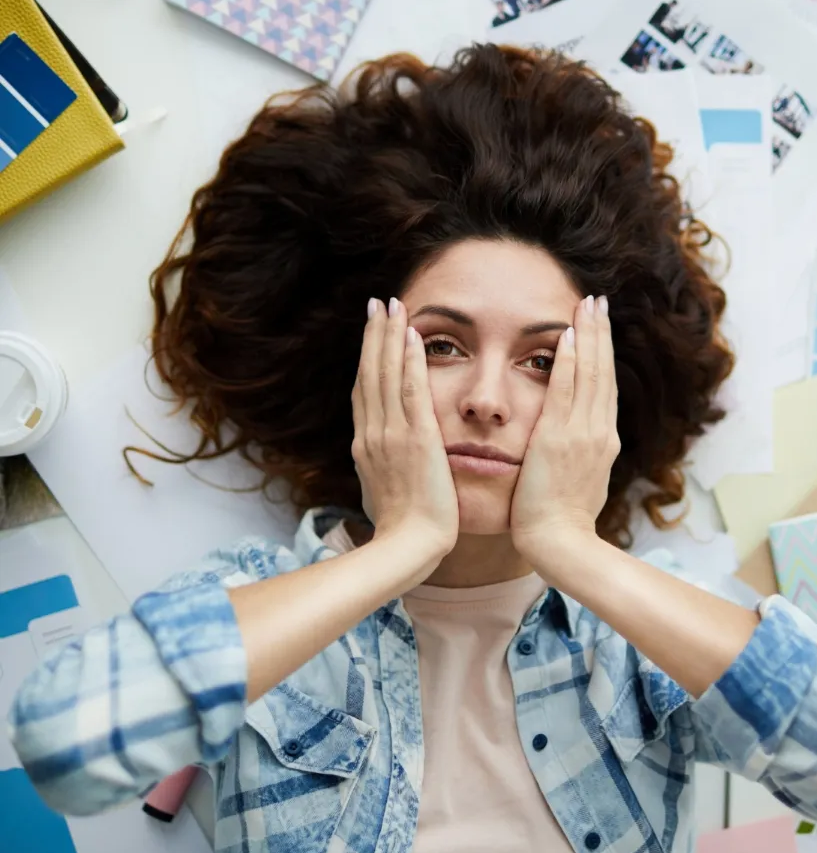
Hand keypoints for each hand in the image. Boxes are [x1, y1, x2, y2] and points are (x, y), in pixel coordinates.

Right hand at [351, 298, 459, 563]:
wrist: (407, 549)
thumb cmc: (403, 532)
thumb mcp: (384, 495)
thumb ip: (383, 471)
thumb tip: (380, 463)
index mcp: (365, 447)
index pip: (363, 392)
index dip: (366, 359)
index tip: (370, 333)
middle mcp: (372, 435)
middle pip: (368, 373)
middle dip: (373, 335)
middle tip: (377, 303)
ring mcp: (390, 435)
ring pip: (384, 374)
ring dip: (388, 336)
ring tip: (392, 305)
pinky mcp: (416, 439)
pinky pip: (410, 390)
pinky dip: (408, 360)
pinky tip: (412, 335)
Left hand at [509, 294, 619, 559]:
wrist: (560, 545)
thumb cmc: (561, 522)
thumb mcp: (577, 482)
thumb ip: (577, 456)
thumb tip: (573, 444)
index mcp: (602, 441)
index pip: (604, 387)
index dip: (603, 354)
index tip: (598, 325)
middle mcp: (599, 432)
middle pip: (603, 372)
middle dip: (601, 333)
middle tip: (598, 299)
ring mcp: (583, 434)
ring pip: (590, 374)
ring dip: (589, 336)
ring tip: (587, 304)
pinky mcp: (560, 439)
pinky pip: (566, 393)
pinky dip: (568, 363)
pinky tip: (566, 337)